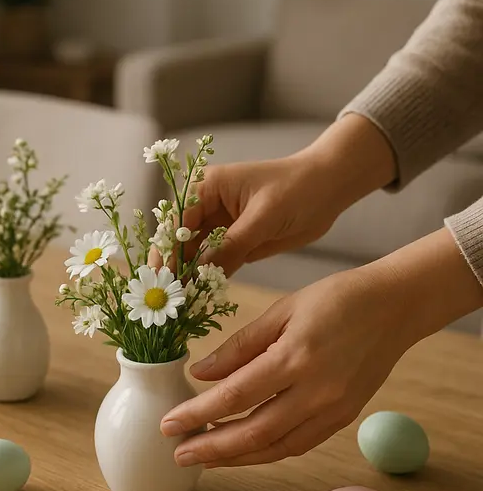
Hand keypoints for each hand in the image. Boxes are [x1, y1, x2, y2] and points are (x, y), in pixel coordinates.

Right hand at [151, 114, 396, 275]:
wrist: (329, 189)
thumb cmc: (296, 189)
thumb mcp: (262, 217)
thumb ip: (230, 245)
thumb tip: (200, 273)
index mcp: (207, 187)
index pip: (178, 220)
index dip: (168, 248)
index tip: (162, 275)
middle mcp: (206, 206)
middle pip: (178, 239)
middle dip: (170, 265)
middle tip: (161, 294)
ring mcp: (219, 227)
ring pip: (193, 255)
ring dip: (185, 276)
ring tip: (175, 303)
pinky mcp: (233, 244)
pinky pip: (213, 264)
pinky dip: (205, 280)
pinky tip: (195, 299)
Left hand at [160, 228, 482, 466]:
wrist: (395, 307)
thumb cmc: (335, 300)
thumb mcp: (281, 310)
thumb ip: (239, 346)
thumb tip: (200, 373)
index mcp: (296, 357)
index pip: (235, 396)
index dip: (198, 414)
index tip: (168, 424)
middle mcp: (317, 392)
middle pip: (254, 432)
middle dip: (211, 448)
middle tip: (177, 454)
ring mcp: (334, 410)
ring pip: (277, 447)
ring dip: (236, 458)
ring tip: (203, 458)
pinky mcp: (344, 418)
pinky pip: (298, 444)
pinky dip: (266, 452)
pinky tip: (242, 451)